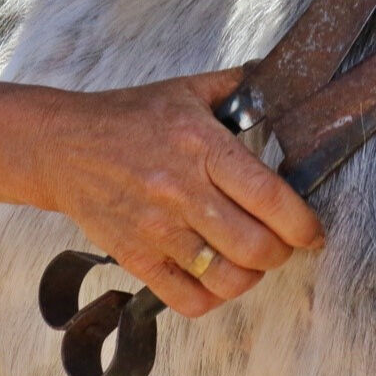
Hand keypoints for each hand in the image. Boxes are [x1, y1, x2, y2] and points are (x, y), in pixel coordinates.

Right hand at [0, 71, 321, 317]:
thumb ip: (238, 86)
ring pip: (227, 278)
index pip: (270, 198)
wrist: (62, 145)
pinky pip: (187, 300)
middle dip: (281, 253)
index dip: (303, 224)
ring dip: (250, 277)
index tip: (312, 232)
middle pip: (256, 247)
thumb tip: (284, 76)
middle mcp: (181, 190)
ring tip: (248, 261)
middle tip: (280, 244)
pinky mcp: (134, 256)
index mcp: (201, 145)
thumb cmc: (128, 117)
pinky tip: (214, 277)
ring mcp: (156, 228)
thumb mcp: (185, 89)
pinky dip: (212, 298)